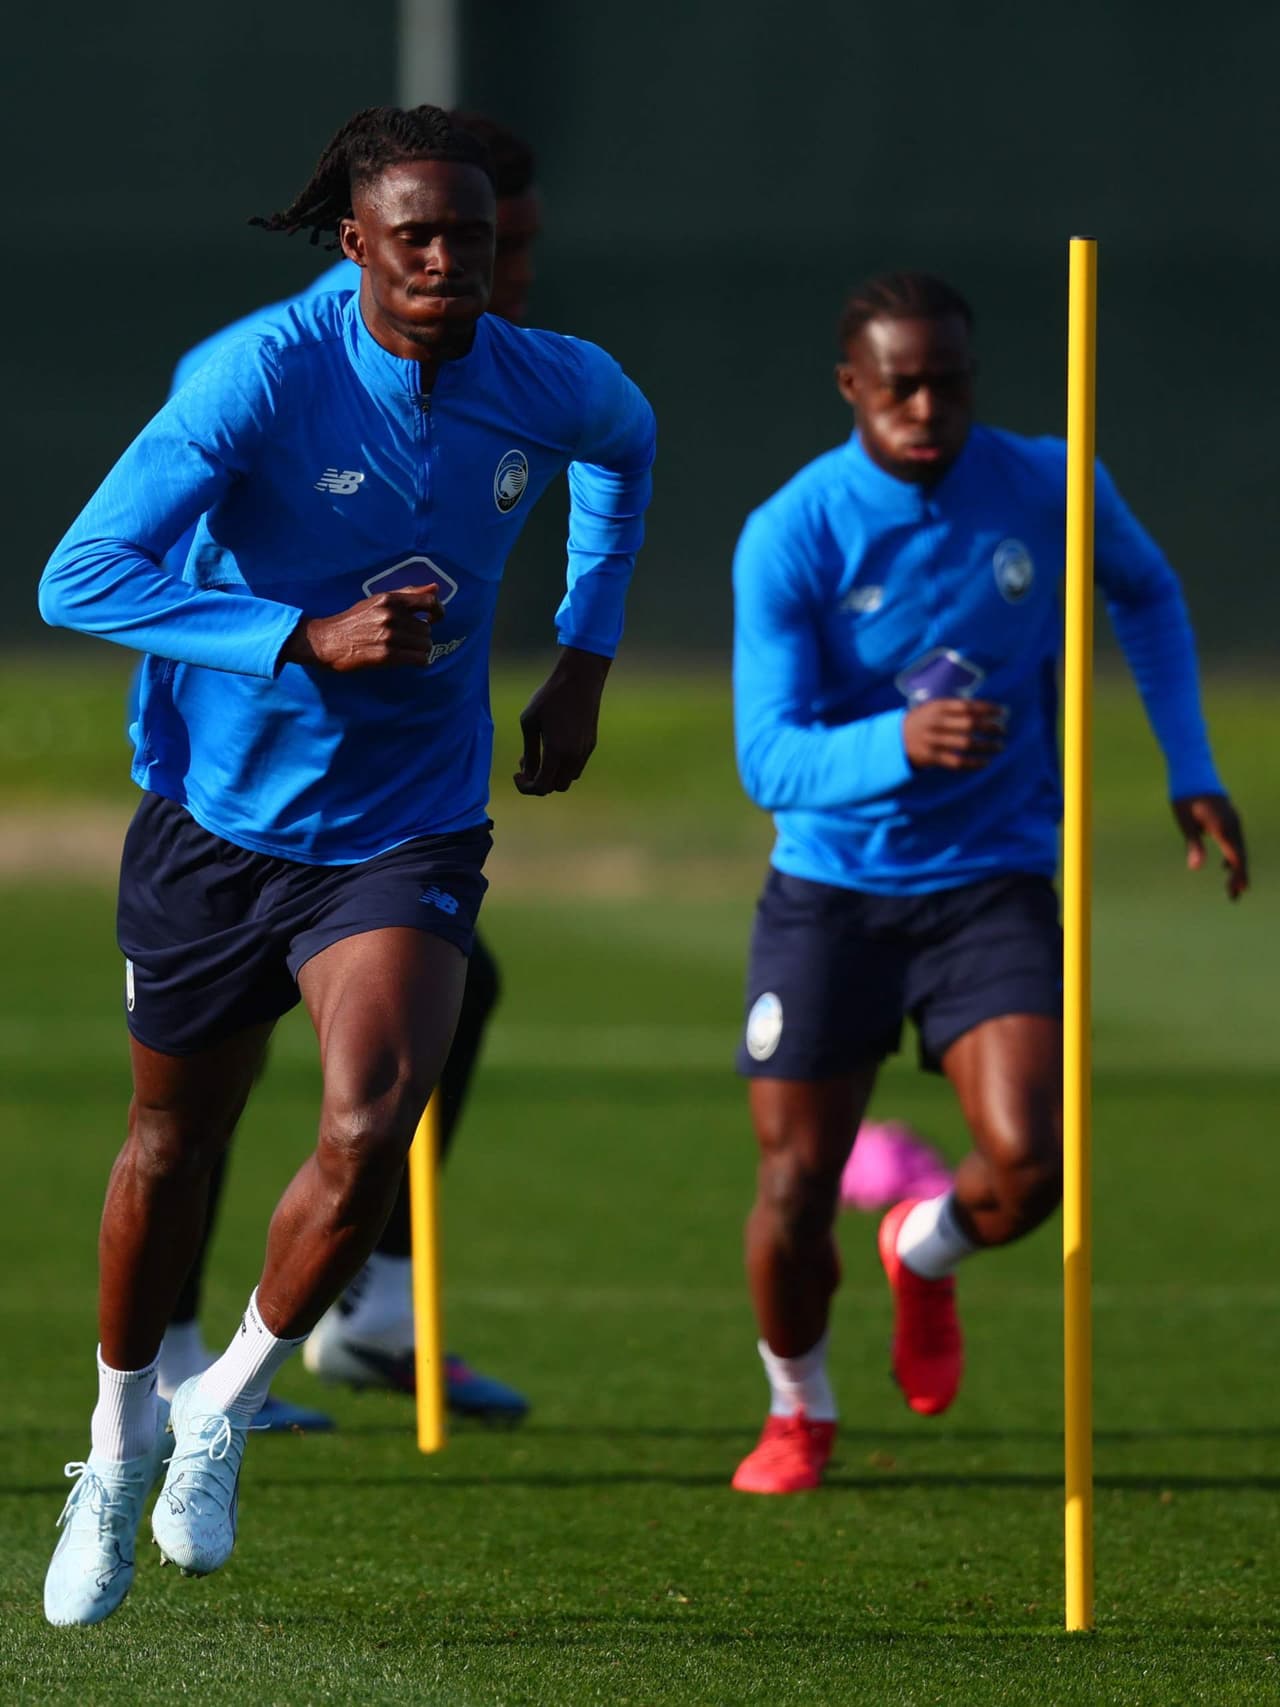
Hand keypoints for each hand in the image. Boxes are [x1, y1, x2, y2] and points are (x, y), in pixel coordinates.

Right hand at [281, 584, 443, 671]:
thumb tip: (436, 587)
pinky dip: (420, 661)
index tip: (435, 618)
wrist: (327, 641)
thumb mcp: (377, 600)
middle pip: (427, 628)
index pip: (428, 601)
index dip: (438, 611)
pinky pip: (418, 659)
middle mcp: (391, 615)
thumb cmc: (354, 620)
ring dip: (421, 649)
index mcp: (389, 599)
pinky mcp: (386, 655)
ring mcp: (389, 636)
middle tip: (410, 639)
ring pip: (425, 644)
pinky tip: (412, 660)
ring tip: (409, 650)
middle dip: (422, 636)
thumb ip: (407, 593)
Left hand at [514, 647, 611, 795]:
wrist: (580, 679)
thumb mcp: (529, 722)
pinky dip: (563, 766)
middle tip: (526, 763)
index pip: (541, 787)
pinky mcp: (591, 744)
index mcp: (556, 751)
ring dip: (552, 774)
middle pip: (556, 787)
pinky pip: (577, 766)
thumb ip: (529, 751)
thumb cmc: (550, 697)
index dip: (525, 787)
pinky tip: (554, 747)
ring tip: (539, 754)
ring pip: (569, 779)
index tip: (516, 774)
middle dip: (539, 782)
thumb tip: (528, 773)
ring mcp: (585, 751)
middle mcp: (574, 756)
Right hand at [903, 698, 1005, 769]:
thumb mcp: (932, 708)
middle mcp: (935, 722)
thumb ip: (954, 708)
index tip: (1003, 712)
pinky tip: (984, 763)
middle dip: (990, 727)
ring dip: (986, 746)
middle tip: (1003, 731)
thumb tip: (987, 712)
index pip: (968, 706)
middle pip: (969, 724)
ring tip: (999, 747)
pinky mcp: (930, 757)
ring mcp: (932, 740)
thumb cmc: (921, 722)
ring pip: (966, 744)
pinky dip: (973, 764)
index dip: (988, 709)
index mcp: (937, 707)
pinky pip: (956, 762)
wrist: (893, 740)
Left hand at [1172, 794, 1248, 900]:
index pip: (1235, 858)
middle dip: (1238, 876)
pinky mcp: (1229, 818)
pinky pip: (1235, 841)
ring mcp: (1233, 821)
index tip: (1235, 892)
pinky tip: (1225, 866)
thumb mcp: (1185, 823)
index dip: (1237, 876)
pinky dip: (1232, 855)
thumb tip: (1195, 868)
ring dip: (1236, 867)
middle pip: (1240, 855)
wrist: (1194, 771)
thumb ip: (1193, 845)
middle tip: (1233, 897)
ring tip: (1232, 887)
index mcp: (1223, 829)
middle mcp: (1233, 825)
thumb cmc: (1185, 797)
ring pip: (1239, 849)